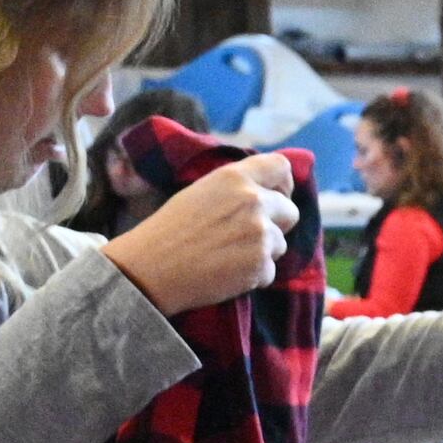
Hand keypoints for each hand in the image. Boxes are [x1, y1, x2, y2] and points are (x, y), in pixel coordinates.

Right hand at [106, 153, 294, 312]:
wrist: (151, 267)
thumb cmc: (169, 230)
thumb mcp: (201, 192)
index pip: (282, 167)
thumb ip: (236, 188)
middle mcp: (253, 201)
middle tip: (247, 235)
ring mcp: (261, 234)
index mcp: (235, 178)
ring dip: (262, 252)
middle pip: (290, 211)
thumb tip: (264, 192)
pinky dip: (254, 276)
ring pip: (280, 244)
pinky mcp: (261, 265)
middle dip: (276, 224)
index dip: (283, 184)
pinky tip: (226, 273)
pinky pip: (270, 271)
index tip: (277, 196)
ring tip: (228, 255)